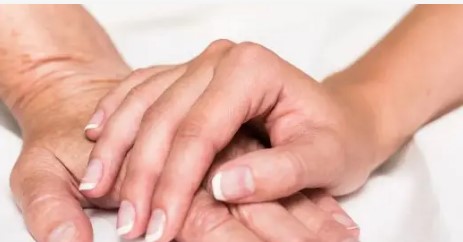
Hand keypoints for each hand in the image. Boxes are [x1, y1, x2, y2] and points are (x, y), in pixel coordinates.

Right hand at [82, 60, 358, 240]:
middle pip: (165, 119)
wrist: (341, 117)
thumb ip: (279, 172)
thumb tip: (222, 185)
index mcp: (251, 69)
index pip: (200, 131)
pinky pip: (143, 91)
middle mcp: (219, 59)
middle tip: (128, 225)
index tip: (158, 228)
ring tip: (96, 188)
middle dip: (142, 175)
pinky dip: (118, 115)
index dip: (175, 184)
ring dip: (117, 147)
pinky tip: (96, 136)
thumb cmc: (338, 136)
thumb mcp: (324, 158)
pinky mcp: (189, 77)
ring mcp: (200, 65)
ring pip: (144, 103)